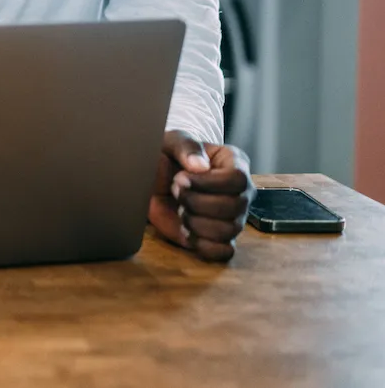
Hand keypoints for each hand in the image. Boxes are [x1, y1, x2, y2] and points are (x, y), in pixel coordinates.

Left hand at [148, 129, 254, 261]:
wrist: (153, 178)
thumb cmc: (167, 155)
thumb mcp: (172, 141)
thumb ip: (186, 147)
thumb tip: (200, 167)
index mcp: (234, 163)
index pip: (238, 179)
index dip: (208, 183)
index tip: (180, 177)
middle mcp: (240, 191)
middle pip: (234, 206)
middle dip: (197, 201)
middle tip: (175, 191)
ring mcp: (233, 216)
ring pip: (229, 230)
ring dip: (196, 222)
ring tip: (180, 210)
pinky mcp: (219, 237)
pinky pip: (224, 251)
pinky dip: (203, 246)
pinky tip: (186, 231)